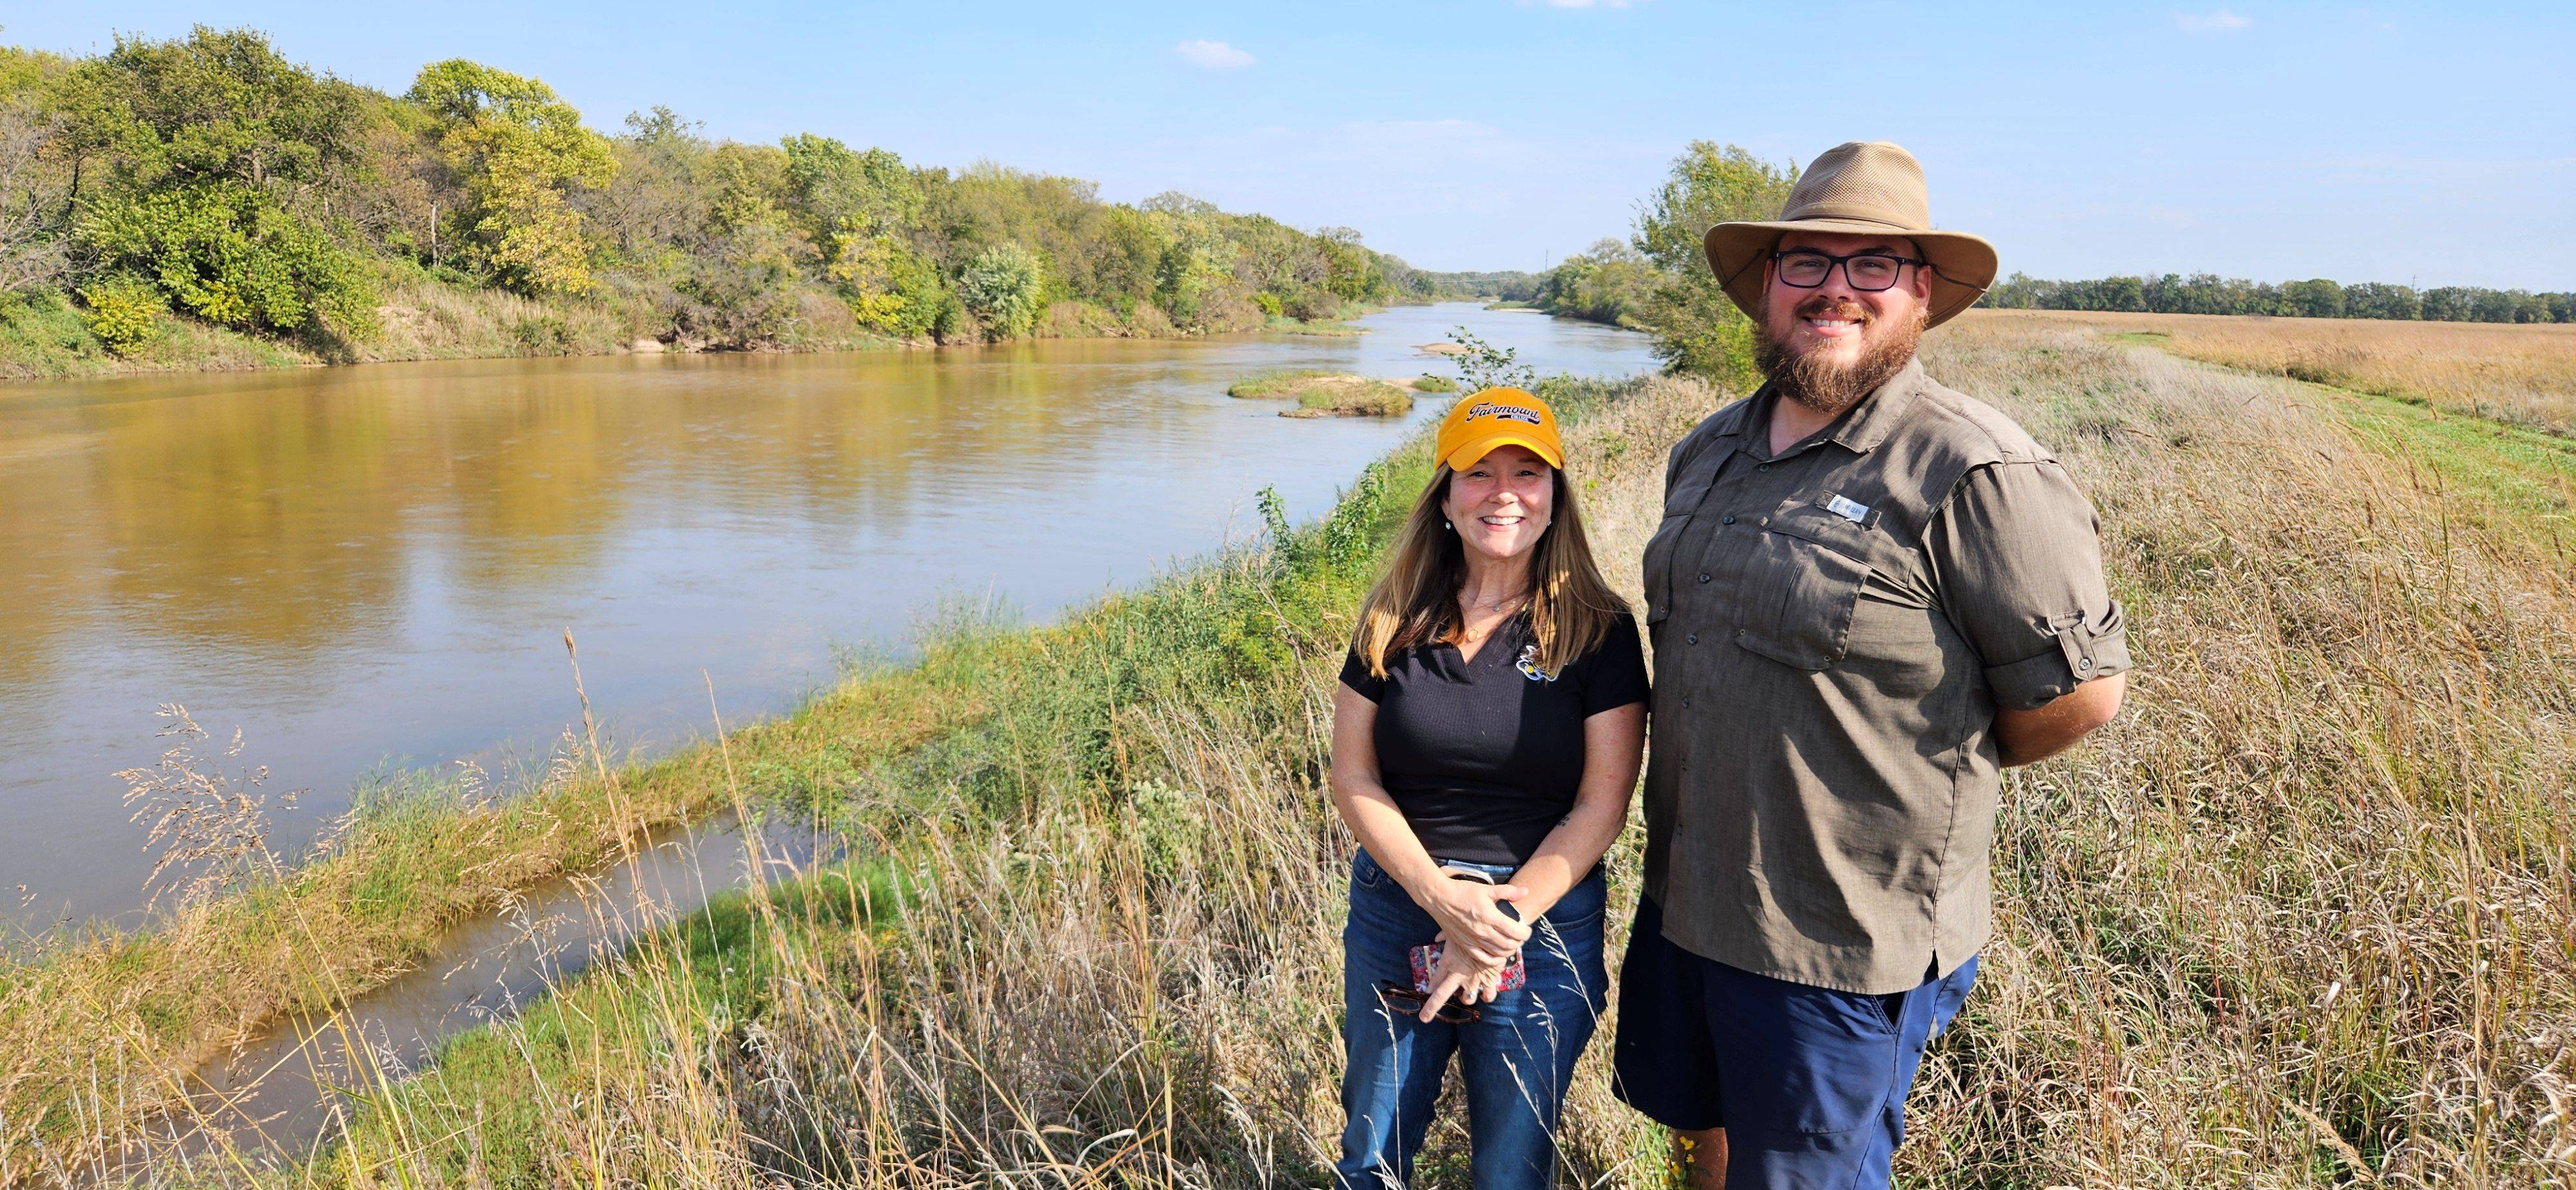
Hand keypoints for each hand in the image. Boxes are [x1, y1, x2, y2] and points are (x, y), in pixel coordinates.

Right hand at [1413, 876, 1529, 965]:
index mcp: (1490, 916)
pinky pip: (1483, 958)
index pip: (1515, 931)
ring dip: (1509, 950)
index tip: (1526, 929)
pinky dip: (1494, 959)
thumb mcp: (1486, 888)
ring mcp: (1474, 940)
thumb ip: (1507, 892)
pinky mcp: (1465, 944)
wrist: (1439, 898)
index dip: (1525, 933)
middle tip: (1520, 936)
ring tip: (1511, 943)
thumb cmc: (1462, 891)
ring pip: (1498, 953)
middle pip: (1509, 944)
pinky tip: (1498, 955)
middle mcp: (1483, 931)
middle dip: (1519, 942)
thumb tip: (1526, 891)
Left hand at [1416, 936, 1510, 1023]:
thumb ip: (1444, 935)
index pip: (1434, 978)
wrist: (1494, 934)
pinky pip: (1488, 995)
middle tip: (1424, 1018)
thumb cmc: (1472, 931)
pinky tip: (1485, 994)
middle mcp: (1458, 975)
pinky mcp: (1489, 981)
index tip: (1426, 992)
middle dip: (1431, 1008)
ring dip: (1467, 998)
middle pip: (1441, 996)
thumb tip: (1437, 937)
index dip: (1429, 987)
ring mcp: (1473, 980)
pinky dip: (1487, 996)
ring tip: (1467, 995)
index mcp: (1448, 962)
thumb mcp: (1455, 931)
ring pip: (1467, 1000)